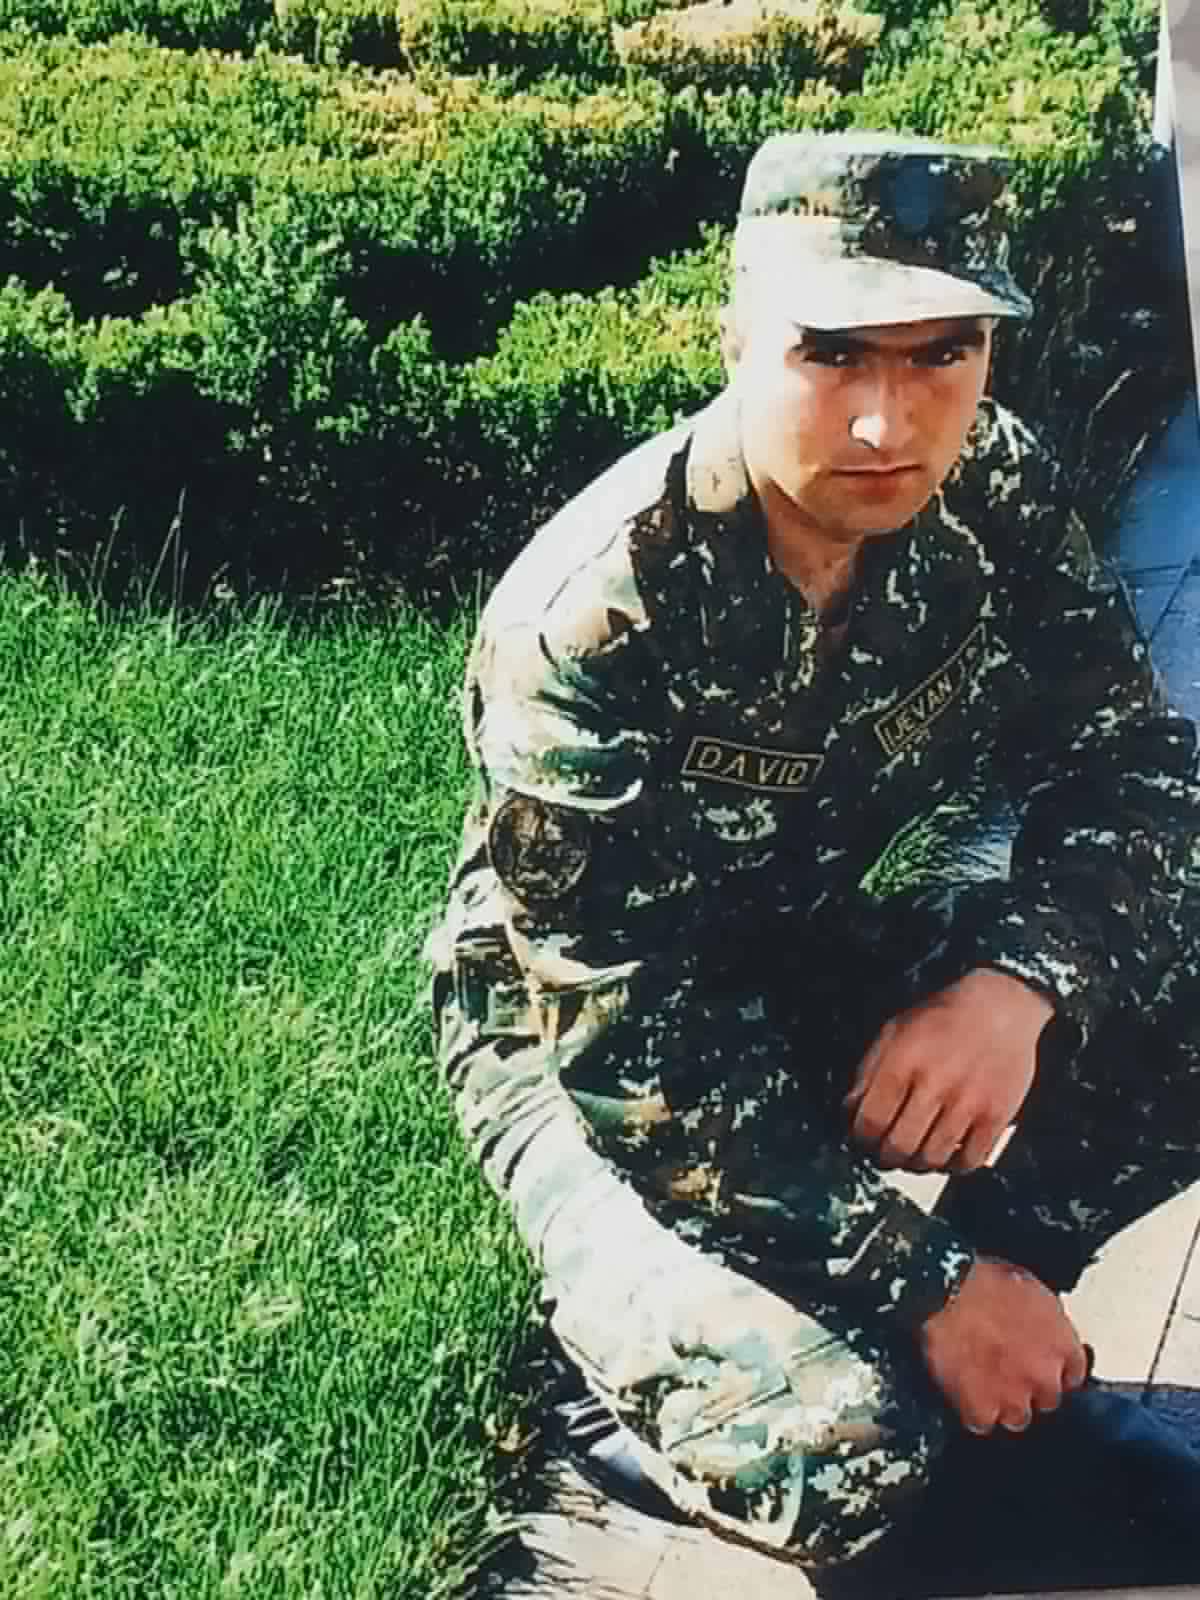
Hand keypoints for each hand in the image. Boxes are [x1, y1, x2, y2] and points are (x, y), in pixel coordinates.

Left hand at [844, 967, 1054, 1172]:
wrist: (1000, 1006)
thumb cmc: (944, 1018)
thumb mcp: (893, 1032)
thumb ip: (867, 1073)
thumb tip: (850, 1112)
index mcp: (903, 1062)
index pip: (870, 1121)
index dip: (860, 1139)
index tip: (861, 1141)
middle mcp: (935, 1084)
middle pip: (899, 1146)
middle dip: (885, 1156)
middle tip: (885, 1153)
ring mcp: (968, 1102)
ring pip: (932, 1159)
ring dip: (917, 1164)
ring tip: (913, 1154)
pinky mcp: (997, 1115)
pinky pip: (970, 1161)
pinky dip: (953, 1166)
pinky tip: (946, 1153)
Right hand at [918, 1256, 1088, 1433]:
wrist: (947, 1292)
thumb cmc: (982, 1280)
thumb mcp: (1030, 1288)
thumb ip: (1047, 1320)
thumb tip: (1043, 1330)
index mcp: (1062, 1344)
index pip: (1073, 1374)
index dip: (1054, 1370)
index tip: (1042, 1366)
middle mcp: (1044, 1375)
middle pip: (1047, 1399)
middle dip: (1029, 1386)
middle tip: (1007, 1369)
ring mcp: (1013, 1396)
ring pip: (1017, 1418)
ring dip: (1003, 1403)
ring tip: (984, 1384)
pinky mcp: (980, 1408)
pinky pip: (981, 1422)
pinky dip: (973, 1410)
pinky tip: (964, 1393)